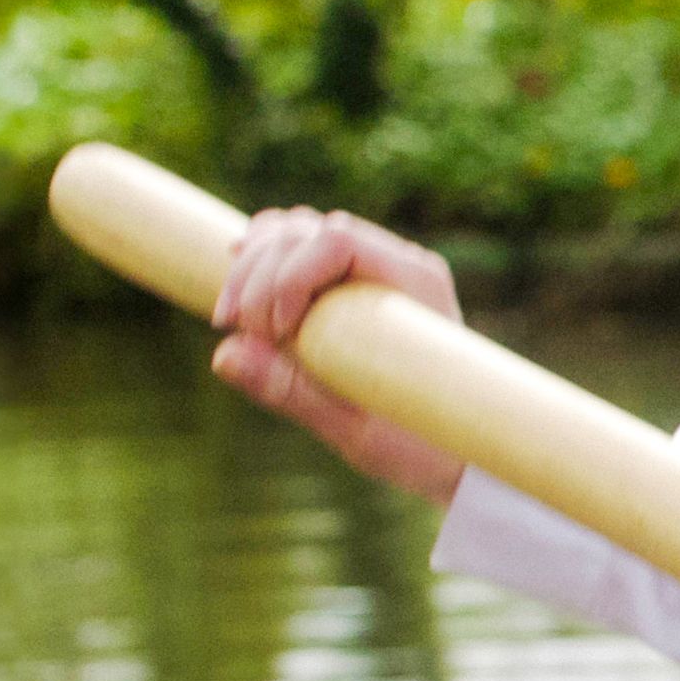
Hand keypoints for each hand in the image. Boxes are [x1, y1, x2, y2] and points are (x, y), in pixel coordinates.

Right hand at [208, 207, 469, 505]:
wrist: (456, 450)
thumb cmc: (420, 445)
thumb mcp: (356, 430)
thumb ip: (293, 391)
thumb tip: (223, 356)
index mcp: (415, 284)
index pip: (339, 237)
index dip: (289, 274)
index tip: (273, 331)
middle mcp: (398, 264)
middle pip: (308, 230)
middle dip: (257, 273)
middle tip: (236, 331)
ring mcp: (375, 269)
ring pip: (298, 233)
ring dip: (251, 267)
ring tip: (231, 321)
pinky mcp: (351, 283)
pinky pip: (298, 251)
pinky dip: (261, 263)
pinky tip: (237, 290)